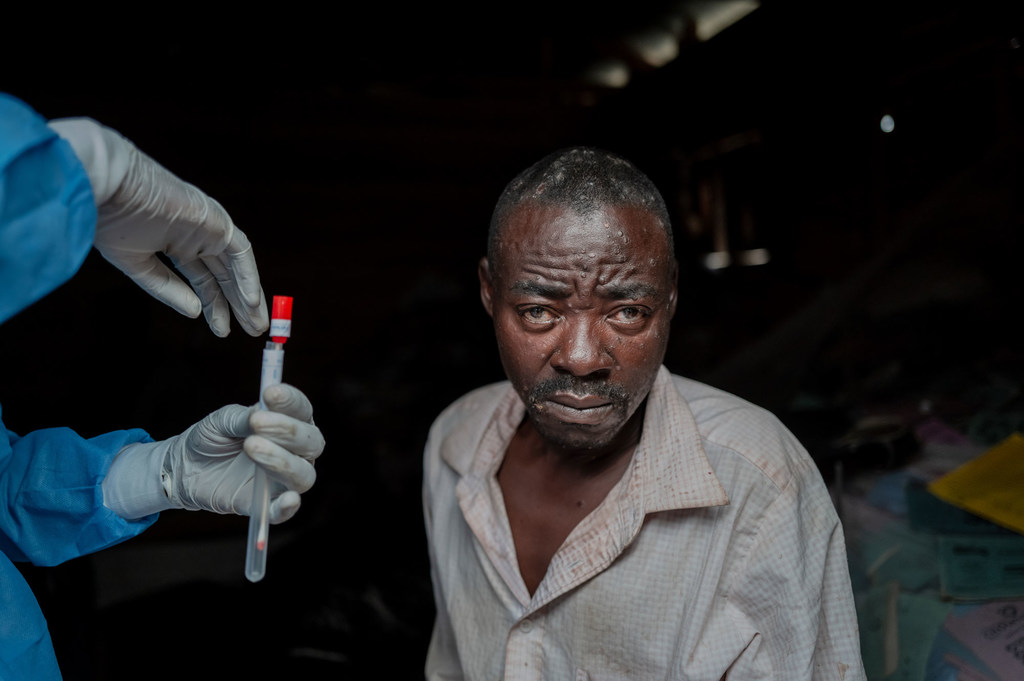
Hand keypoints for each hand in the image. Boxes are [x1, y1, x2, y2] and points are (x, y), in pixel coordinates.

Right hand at [47, 117, 267, 336]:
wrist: (107, 186)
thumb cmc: (110, 219)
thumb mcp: (137, 263)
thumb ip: (166, 288)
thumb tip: (194, 313)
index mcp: (175, 241)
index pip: (203, 278)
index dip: (214, 305)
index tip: (222, 330)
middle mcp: (196, 235)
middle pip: (224, 275)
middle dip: (238, 304)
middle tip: (253, 332)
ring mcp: (208, 227)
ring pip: (236, 266)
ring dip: (248, 295)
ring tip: (256, 324)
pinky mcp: (217, 221)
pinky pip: (240, 252)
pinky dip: (247, 276)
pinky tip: (250, 302)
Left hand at [161, 383, 324, 521]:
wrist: (187, 467)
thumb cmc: (212, 438)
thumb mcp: (222, 421)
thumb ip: (243, 418)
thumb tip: (261, 413)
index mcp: (289, 423)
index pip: (302, 410)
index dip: (291, 401)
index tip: (270, 392)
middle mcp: (296, 452)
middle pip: (311, 443)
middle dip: (288, 430)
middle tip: (257, 422)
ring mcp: (283, 480)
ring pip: (303, 475)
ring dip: (282, 460)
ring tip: (251, 446)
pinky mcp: (266, 505)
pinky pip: (284, 511)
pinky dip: (288, 507)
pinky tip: (288, 499)